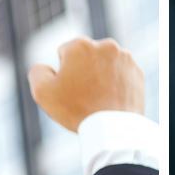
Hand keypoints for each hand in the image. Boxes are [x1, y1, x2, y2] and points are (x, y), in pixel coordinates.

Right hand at [27, 37, 144, 131]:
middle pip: (87, 57)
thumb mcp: (42, 92)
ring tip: (100, 99)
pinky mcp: (137, 72)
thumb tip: (44, 66)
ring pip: (105, 65)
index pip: (65, 54)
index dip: (64, 73)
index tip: (71, 89)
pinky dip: (117, 84)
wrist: (113, 130)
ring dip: (101, 76)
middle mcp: (105, 45)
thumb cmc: (76, 110)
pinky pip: (121, 75)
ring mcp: (124, 58)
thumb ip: (37, 72)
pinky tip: (113, 100)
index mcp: (80, 45)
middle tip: (85, 96)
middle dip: (84, 71)